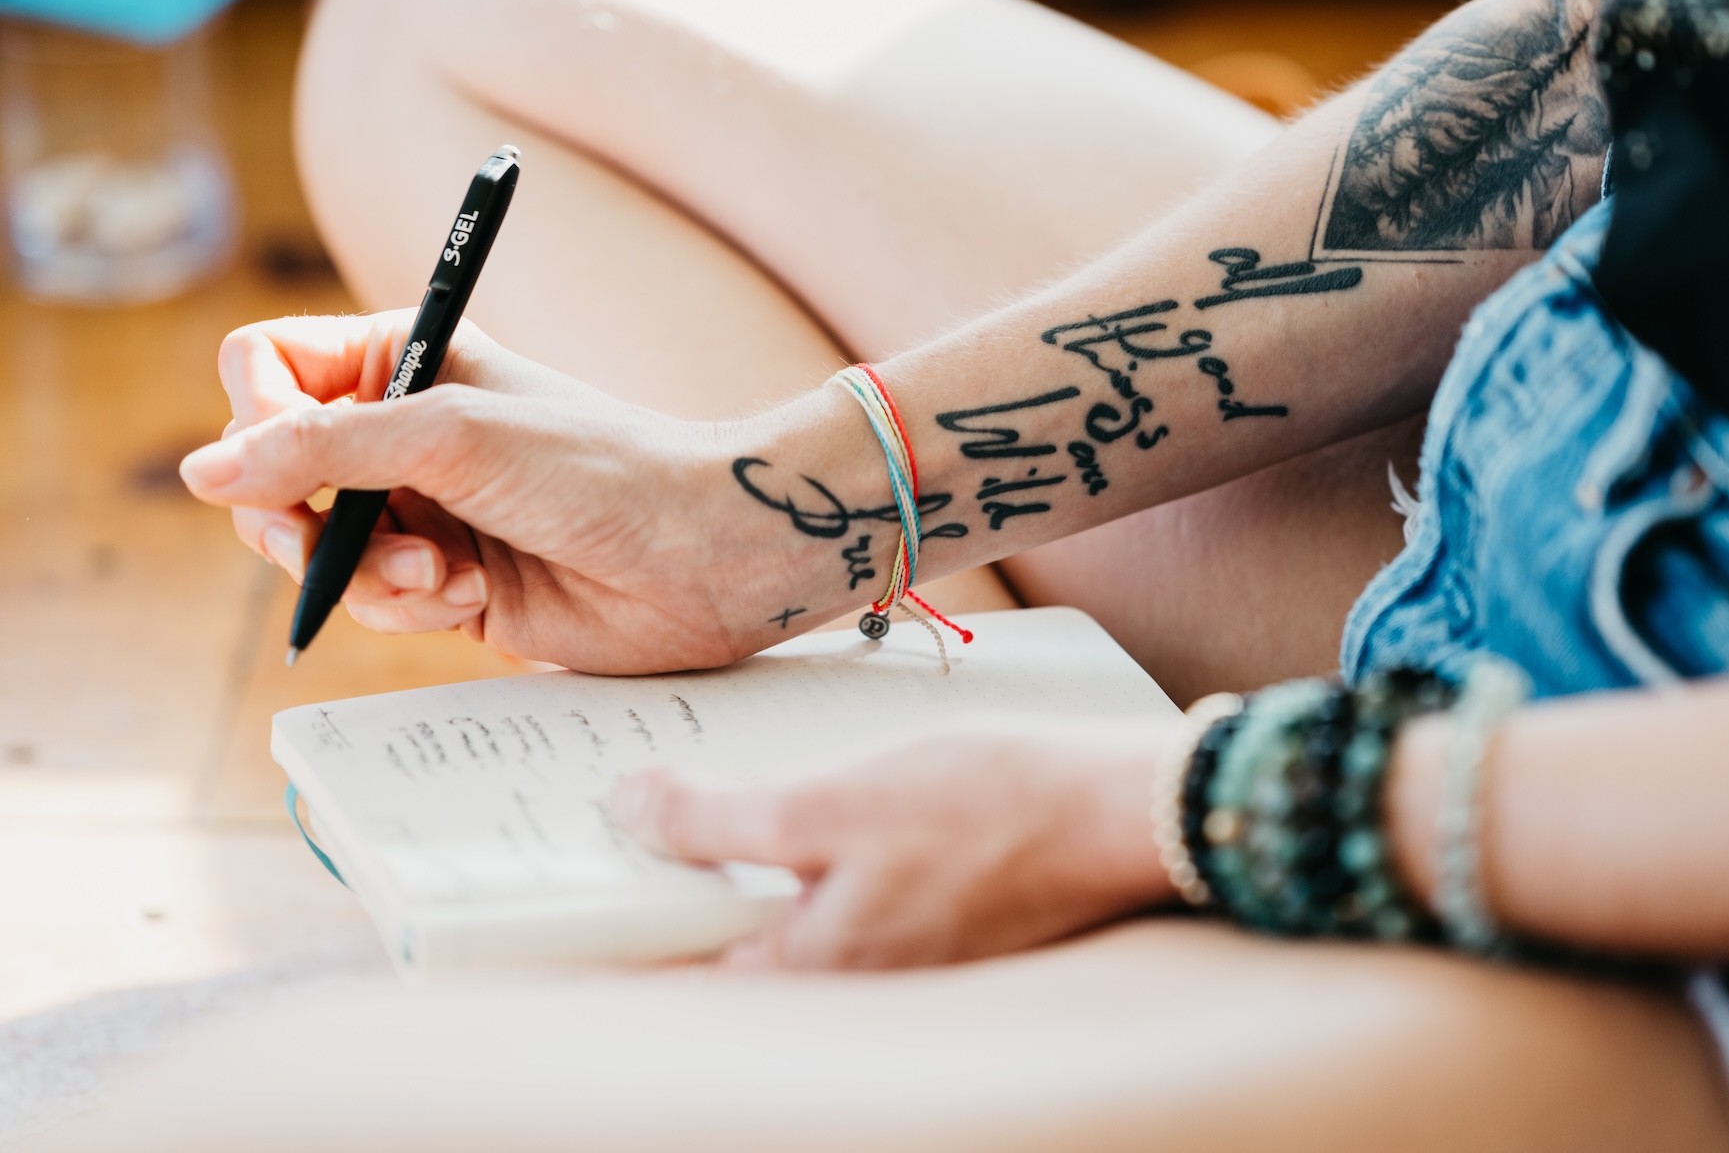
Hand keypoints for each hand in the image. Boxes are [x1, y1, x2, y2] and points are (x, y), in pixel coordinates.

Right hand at [179, 311, 762, 672]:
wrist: (698, 557)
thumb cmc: (598, 468)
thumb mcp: (452, 437)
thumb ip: (321, 451)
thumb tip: (203, 471)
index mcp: (403, 359)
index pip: (267, 371)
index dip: (256, 422)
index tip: (286, 465)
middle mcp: (404, 430)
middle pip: (271, 474)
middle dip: (297, 524)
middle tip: (323, 548)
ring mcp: (423, 508)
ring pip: (315, 551)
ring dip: (369, 575)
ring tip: (443, 575)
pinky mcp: (447, 581)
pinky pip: (372, 603)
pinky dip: (408, 608)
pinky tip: (473, 598)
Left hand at [610, 718, 1179, 969]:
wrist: (1120, 811)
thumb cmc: (989, 808)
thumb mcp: (830, 802)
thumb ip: (720, 819)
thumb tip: (630, 812)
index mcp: (809, 973)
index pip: (675, 973)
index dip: (617, 924)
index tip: (565, 879)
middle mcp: (848, 982)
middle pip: (726, 940)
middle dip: (675, 878)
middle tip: (635, 807)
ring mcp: (894, 953)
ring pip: (783, 911)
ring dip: (740, 858)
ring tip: (711, 789)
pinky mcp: (931, 915)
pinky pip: (839, 891)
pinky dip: (806, 849)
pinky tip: (809, 795)